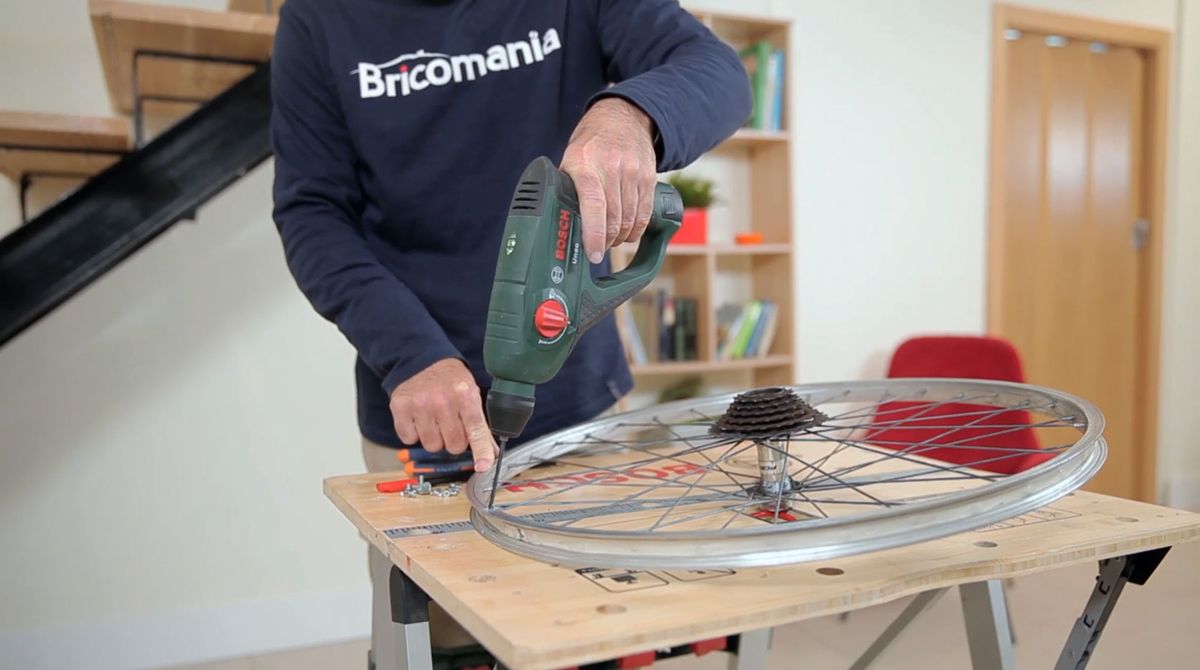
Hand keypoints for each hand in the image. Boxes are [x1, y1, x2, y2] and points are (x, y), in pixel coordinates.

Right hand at [388, 358, 495, 471]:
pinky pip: (410, 439)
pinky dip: (414, 433)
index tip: (484, 465)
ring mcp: (419, 405)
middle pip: (454, 444)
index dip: (481, 450)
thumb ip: (480, 424)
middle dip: (455, 440)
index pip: (476, 429)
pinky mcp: (400, 408)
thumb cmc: (449, 379)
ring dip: (435, 438)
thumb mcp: (471, 394)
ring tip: (435, 420)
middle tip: (452, 425)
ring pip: (432, 445)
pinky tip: (419, 418)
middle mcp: (442, 400)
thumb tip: (490, 453)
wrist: (421, 360)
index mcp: (464, 394)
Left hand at [561, 97, 656, 263]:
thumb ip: (568, 189)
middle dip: (605, 242)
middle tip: (597, 249)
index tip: (593, 254)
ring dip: (619, 238)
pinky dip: (636, 229)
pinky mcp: (649, 177)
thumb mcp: (570, 160)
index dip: (594, 235)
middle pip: (613, 218)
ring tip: (610, 241)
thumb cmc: (591, 144)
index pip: (593, 206)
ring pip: (630, 220)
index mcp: (584, 164)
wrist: (622, 117)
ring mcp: (633, 172)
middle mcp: (611, 167)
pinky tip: (628, 233)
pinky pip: (645, 213)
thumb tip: (560, 224)